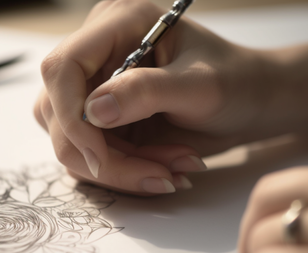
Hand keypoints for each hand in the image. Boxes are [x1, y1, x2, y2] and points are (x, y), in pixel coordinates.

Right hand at [34, 0, 274, 193]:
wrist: (250, 103)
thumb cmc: (235, 82)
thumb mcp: (199, 85)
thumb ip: (146, 92)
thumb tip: (92, 113)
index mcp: (118, 23)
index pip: (63, 66)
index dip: (72, 114)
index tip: (100, 154)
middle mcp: (98, 53)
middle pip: (58, 112)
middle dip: (103, 155)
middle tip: (159, 174)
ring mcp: (97, 88)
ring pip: (69, 140)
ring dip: (117, 168)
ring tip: (170, 171)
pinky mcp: (103, 119)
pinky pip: (90, 156)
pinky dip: (124, 172)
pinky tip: (163, 169)